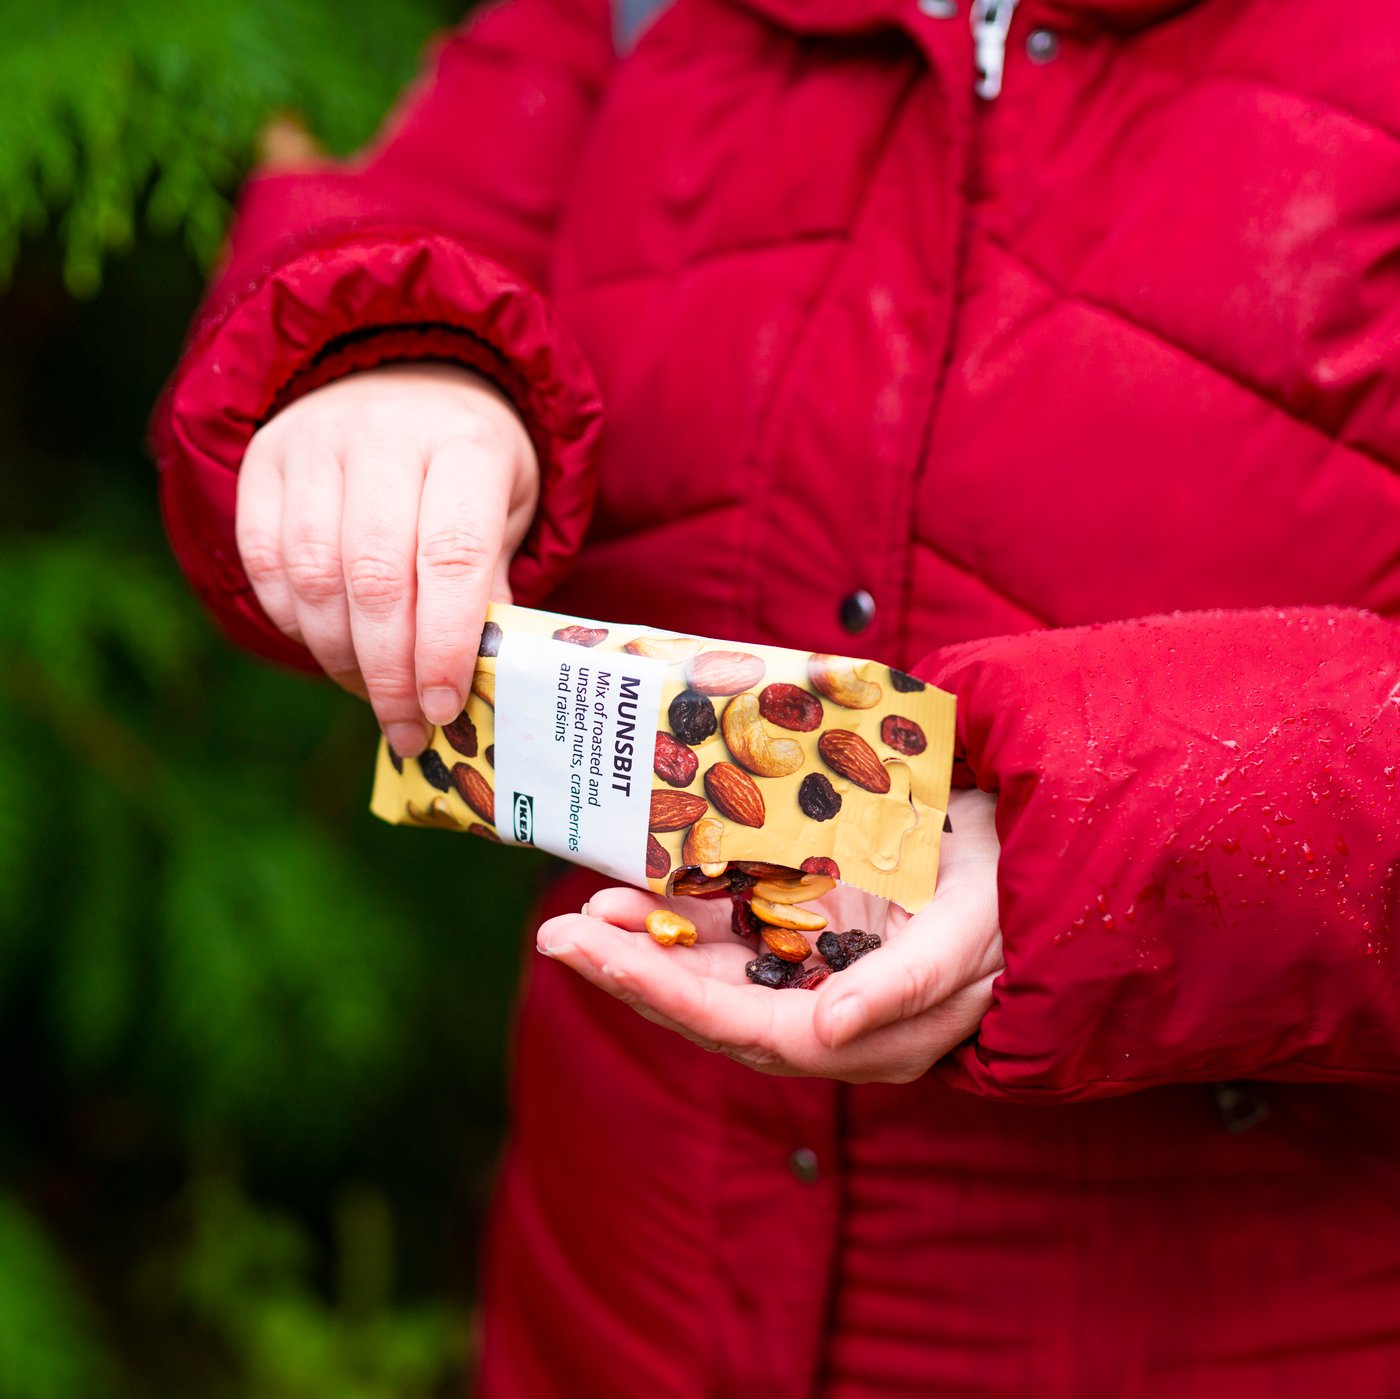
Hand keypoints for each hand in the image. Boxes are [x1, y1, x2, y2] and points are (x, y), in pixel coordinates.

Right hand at [235, 363, 538, 755]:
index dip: (444, 643)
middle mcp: (385, 433)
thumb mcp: (509, 509)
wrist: (406, 375)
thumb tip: (476, 680)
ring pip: (313, 576)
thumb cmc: (470, 465)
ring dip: (339, 655)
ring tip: (372, 694)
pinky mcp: (264, 460)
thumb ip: (491, 585)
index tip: (442, 707)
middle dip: (389, 670)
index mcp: (466, 444)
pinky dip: (293, 621)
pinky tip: (328, 648)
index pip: (451, 556)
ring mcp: (315, 442)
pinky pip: (264, 561)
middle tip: (406, 727)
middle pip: (375, 576)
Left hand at [536, 789, 1003, 1082]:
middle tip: (555, 937)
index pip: (745, 1028)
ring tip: (584, 912)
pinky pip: (741, 928)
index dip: (665, 994)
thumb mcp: (972, 935)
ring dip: (650, 943)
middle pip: (712, 1007)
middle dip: (633, 974)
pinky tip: (645, 885)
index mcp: (867, 1033)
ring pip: (717, 970)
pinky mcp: (818, 928)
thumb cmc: (1015, 897)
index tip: (594, 955)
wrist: (1042, 856)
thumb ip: (902, 988)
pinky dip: (690, 912)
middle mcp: (831, 1012)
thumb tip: (823, 1037)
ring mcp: (821, 969)